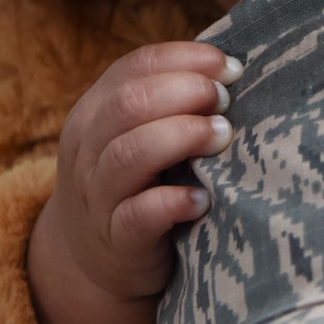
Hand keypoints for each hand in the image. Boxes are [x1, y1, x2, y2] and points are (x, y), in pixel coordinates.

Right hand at [27, 42, 239, 323]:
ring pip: (130, 154)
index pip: (136, 66)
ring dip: (182, 137)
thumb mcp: (138, 135)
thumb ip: (170, 103)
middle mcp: (89, 149)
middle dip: (186, 93)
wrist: (94, 263)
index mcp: (96, 111)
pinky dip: (173, 202)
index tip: (231, 68)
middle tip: (226, 102)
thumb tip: (233, 71)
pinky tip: (203, 199)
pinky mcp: (118, 239)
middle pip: (129, 103)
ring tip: (222, 138)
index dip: (186, 60)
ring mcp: (98, 196)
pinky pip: (139, 215)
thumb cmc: (137, 186)